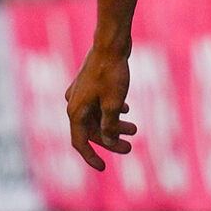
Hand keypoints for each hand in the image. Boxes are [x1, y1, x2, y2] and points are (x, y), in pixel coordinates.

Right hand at [66, 46, 137, 170]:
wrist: (111, 43)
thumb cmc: (112, 72)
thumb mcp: (113, 103)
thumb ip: (110, 125)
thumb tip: (110, 141)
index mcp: (76, 111)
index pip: (80, 143)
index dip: (91, 157)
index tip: (103, 168)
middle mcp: (75, 103)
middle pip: (91, 130)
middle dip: (110, 140)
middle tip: (130, 147)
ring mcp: (81, 93)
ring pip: (97, 117)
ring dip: (114, 125)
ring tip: (134, 129)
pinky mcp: (90, 84)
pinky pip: (99, 104)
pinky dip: (111, 110)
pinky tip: (127, 110)